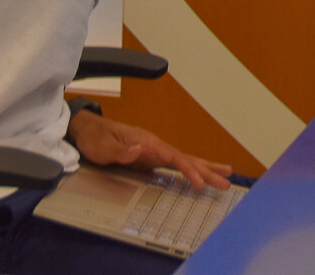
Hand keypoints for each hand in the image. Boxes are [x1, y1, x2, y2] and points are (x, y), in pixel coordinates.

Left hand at [67, 110, 231, 189]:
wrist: (87, 131)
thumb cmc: (95, 139)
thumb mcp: (103, 147)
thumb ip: (121, 150)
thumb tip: (140, 151)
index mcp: (148, 142)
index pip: (175, 157)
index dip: (190, 171)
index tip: (202, 183)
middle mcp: (155, 145)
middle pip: (186, 158)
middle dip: (207, 170)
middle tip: (227, 181)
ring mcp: (155, 152)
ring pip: (184, 161)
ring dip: (205, 168)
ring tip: (225, 175)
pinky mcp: (151, 159)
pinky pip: (175, 166)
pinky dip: (191, 171)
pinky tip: (199, 176)